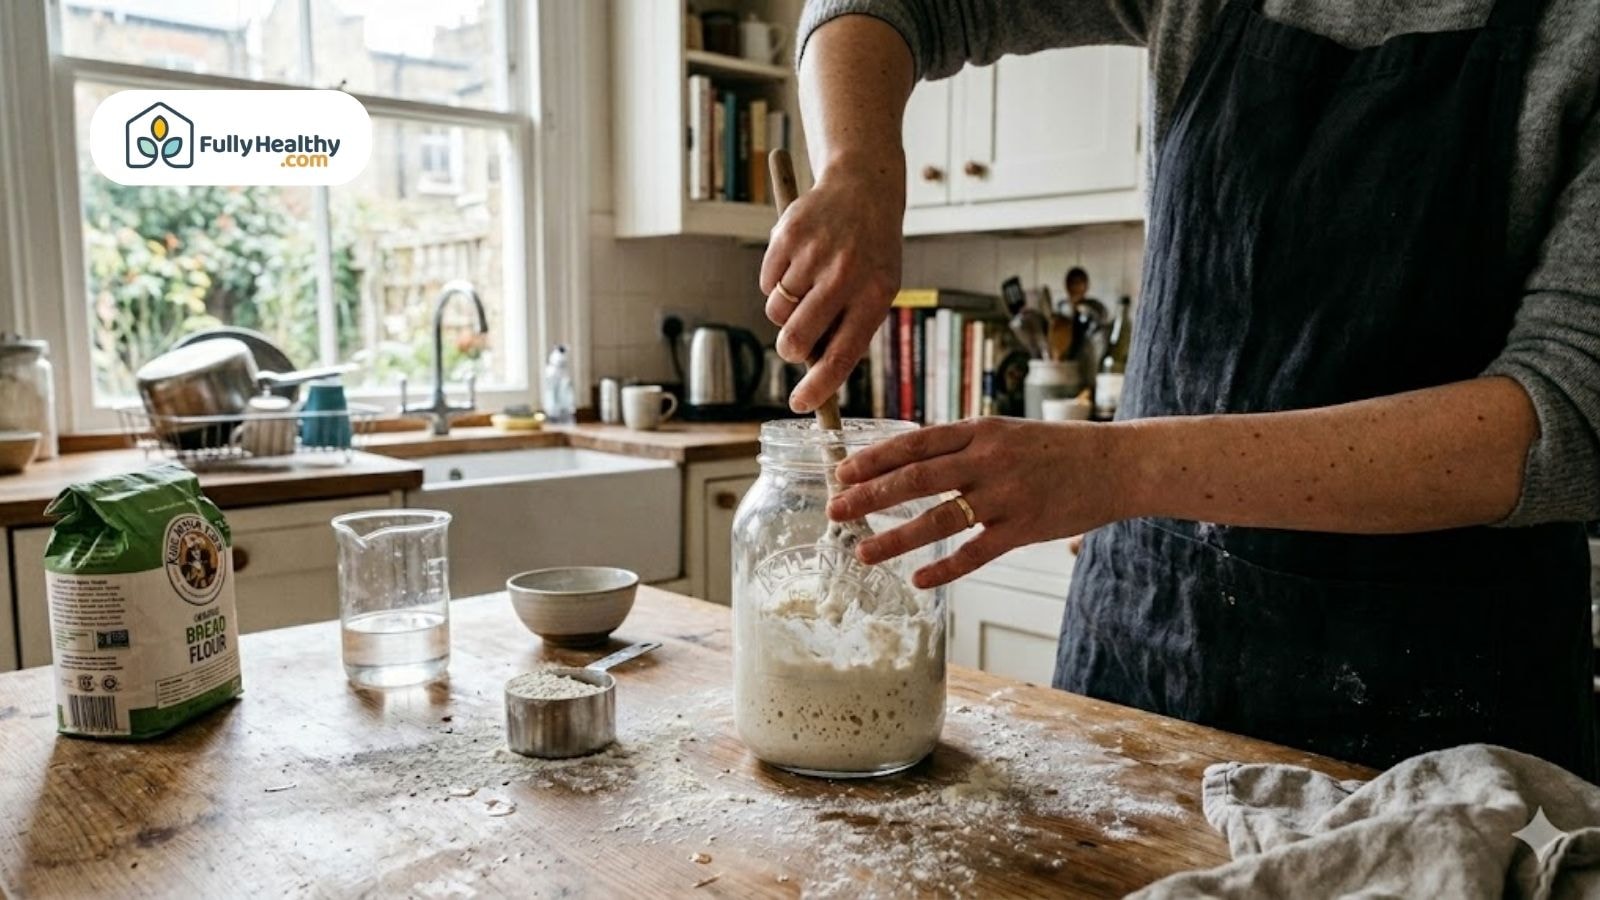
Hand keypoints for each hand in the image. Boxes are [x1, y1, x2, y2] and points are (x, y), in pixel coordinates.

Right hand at [759, 159, 903, 411]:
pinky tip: (797, 263)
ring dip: (784, 310)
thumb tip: (813, 373)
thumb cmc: (870, 253)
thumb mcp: (877, 289)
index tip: (800, 404)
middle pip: (795, 339)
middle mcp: (844, 274)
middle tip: (794, 344)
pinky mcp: (786, 234)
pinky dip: (774, 282)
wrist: (863, 189)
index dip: (818, 387)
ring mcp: (814, 253)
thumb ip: (849, 329)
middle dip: (789, 349)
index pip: (841, 354)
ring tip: (807, 286)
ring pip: (776, 312)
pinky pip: (765, 283)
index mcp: (874, 295)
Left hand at [827, 418, 1126, 588]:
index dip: (874, 459)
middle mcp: (988, 460)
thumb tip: (908, 463)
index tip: (841, 472)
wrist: (1116, 463)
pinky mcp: (1024, 528)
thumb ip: (962, 446)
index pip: (915, 442)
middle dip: (869, 496)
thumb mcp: (1006, 433)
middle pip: (916, 478)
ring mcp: (1006, 495)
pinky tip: (919, 580)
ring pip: (938, 519)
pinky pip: (975, 553)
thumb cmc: (1056, 449)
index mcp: (980, 430)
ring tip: (863, 553)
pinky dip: (944, 568)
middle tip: (834, 510)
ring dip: (895, 538)